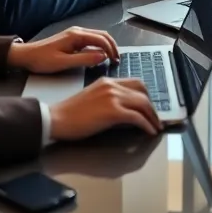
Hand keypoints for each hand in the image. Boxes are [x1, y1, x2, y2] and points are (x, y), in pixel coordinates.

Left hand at [8, 26, 119, 73]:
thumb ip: (84, 59)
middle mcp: (78, 31)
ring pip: (98, 37)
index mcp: (76, 35)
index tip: (115, 61)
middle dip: (112, 46)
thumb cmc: (42, 60)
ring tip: (110, 59)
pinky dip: (99, 47)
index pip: (101, 39)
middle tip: (116, 60)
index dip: (111, 50)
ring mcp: (75, 34)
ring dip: (106, 46)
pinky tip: (99, 56)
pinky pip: (91, 40)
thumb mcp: (63, 63)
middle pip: (102, 35)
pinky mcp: (72, 39)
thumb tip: (103, 56)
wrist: (26, 55)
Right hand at [48, 78, 162, 140]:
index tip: (149, 106)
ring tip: (156, 126)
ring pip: (143, 103)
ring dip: (152, 117)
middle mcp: (112, 86)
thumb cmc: (69, 113)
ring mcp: (113, 97)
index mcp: (107, 81)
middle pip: (143, 92)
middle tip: (156, 118)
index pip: (135, 83)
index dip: (145, 95)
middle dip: (152, 106)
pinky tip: (149, 131)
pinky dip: (146, 124)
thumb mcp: (92, 98)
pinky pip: (137, 117)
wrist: (55, 119)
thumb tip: (124, 110)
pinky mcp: (113, 112)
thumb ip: (108, 99)